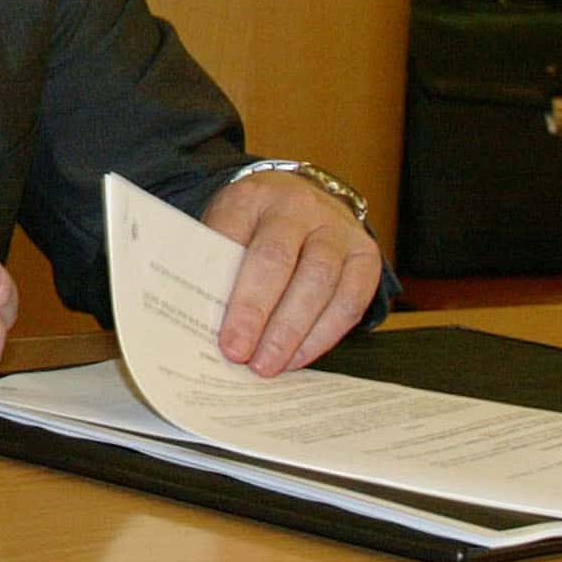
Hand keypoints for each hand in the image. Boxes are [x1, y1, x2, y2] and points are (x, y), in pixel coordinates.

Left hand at [204, 171, 381, 374]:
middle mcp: (297, 207)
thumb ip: (213, 263)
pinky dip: (324, 334)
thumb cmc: (253, 224)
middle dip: (256, 313)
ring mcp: (337, 229)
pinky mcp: (365, 255)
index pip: (232, 236)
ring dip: (292, 332)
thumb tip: (196, 318)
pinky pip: (350, 301)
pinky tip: (299, 356)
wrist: (304, 198)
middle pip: (277, 260)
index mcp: (250, 196)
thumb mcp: (224, 227)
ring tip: (268, 365)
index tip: (213, 326)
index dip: (221, 284)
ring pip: (319, 283)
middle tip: (239, 355)